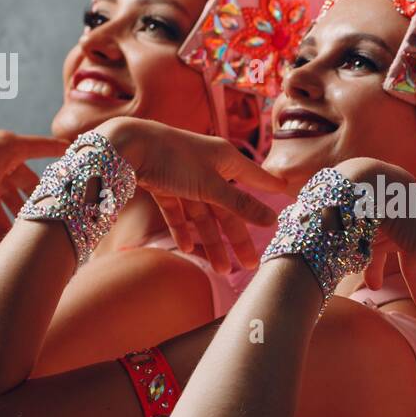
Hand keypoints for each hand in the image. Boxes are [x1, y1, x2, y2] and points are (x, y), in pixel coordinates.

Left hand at [0, 131, 67, 240]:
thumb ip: (3, 225)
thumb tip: (14, 251)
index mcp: (10, 147)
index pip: (45, 148)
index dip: (63, 152)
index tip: (79, 152)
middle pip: (26, 174)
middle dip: (38, 194)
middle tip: (53, 208)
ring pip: (7, 182)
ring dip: (16, 201)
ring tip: (25, 221)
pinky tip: (0, 214)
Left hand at [97, 117, 286, 272]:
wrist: (127, 146)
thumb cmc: (174, 158)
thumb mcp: (211, 186)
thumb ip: (241, 205)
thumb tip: (273, 219)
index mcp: (226, 160)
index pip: (255, 178)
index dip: (270, 188)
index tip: (288, 196)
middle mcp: (208, 168)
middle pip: (228, 208)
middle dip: (237, 238)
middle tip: (250, 264)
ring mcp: (185, 177)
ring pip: (203, 215)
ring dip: (210, 242)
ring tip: (220, 270)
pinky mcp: (164, 184)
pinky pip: (178, 211)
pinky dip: (182, 228)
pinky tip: (186, 248)